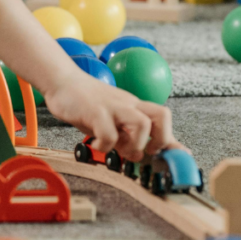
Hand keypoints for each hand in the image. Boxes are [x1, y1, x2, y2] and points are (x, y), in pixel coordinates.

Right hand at [44, 73, 182, 160]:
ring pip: (141, 124)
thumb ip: (128, 135)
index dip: (173, 141)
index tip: (177, 157)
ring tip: (119, 149)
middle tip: (144, 152)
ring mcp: (114, 106)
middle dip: (160, 140)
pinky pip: (108, 133)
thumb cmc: (88, 105)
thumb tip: (143, 155)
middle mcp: (129, 105)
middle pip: (162, 116)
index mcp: (136, 108)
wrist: (63, 82)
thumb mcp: (113, 120)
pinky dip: (105, 145)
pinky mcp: (95, 111)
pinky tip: (97, 144)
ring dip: (134, 145)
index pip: (163, 119)